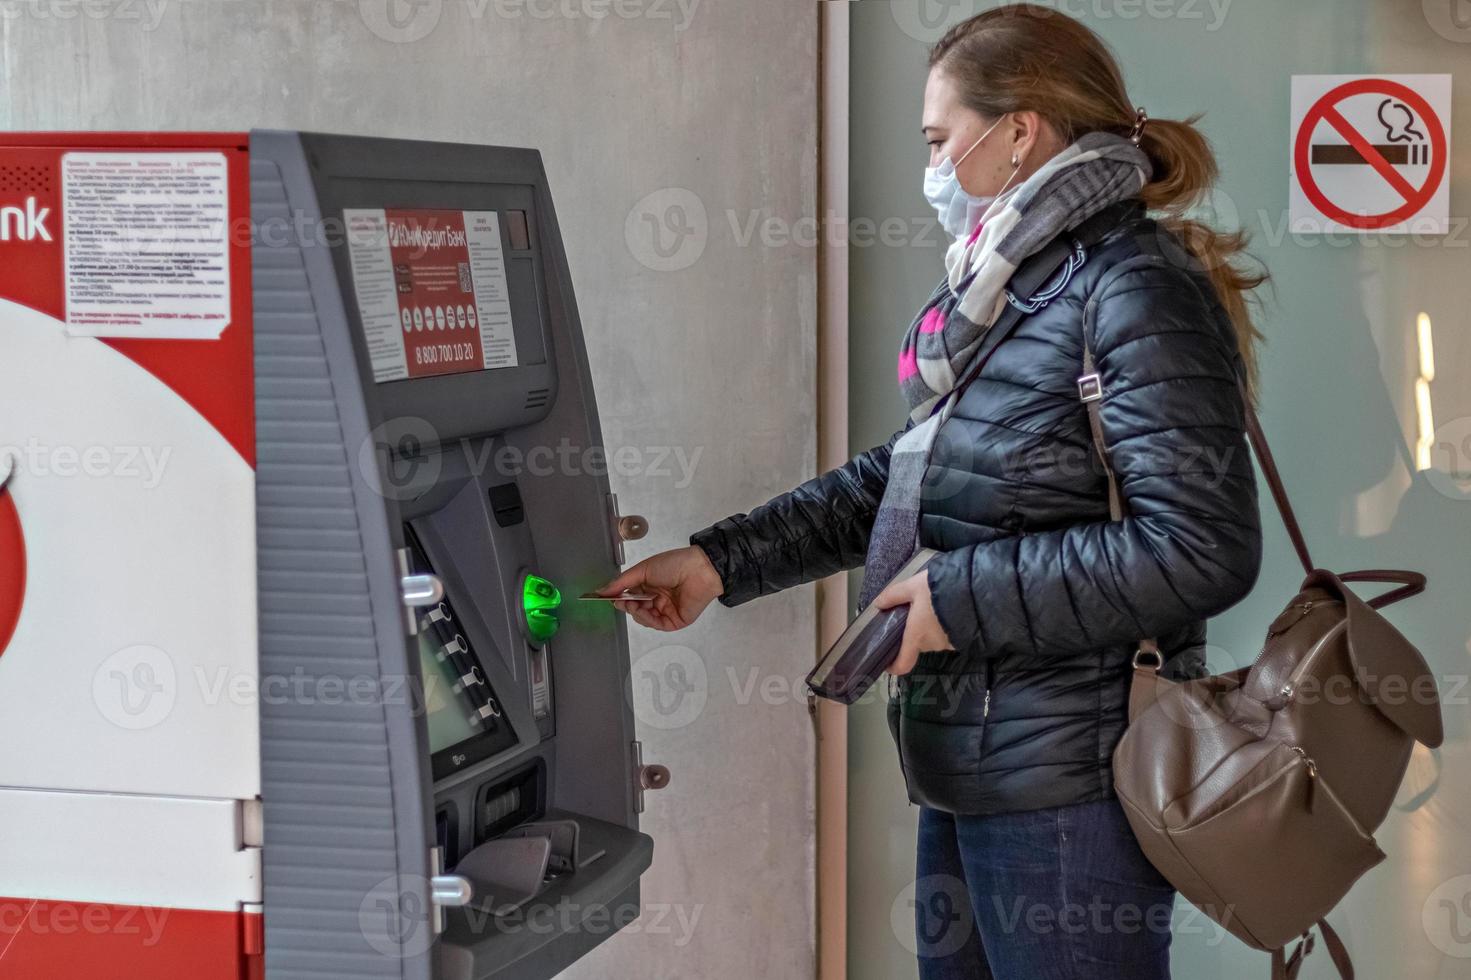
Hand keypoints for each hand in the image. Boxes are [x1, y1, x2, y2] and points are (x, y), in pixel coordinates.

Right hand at [593, 545, 725, 631]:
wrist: (699, 570)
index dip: (619, 599)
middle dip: (628, 606)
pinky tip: (645, 611)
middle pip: (635, 610)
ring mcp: (665, 611)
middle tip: (624, 602)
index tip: (609, 599)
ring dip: (637, 613)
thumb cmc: (673, 564)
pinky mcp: (674, 621)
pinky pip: (656, 625)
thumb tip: (601, 591)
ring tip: (636, 604)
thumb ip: (622, 582)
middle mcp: (656, 599)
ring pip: (644, 619)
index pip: (630, 597)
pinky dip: (648, 619)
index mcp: (649, 586)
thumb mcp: (643, 569)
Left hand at [873, 568, 955, 675]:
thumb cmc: (941, 589)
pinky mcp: (963, 637)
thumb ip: (894, 595)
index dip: (893, 666)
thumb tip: (878, 604)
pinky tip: (948, 607)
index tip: (888, 660)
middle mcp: (932, 644)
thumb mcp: (913, 586)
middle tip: (916, 609)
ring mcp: (949, 643)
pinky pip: (948, 634)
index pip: (903, 664)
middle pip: (918, 643)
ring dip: (932, 626)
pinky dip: (945, 624)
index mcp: (916, 636)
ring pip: (934, 637)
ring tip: (935, 603)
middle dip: (915, 629)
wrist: (977, 590)